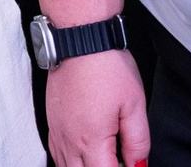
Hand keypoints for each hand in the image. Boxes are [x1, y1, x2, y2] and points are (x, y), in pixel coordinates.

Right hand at [44, 49, 149, 166]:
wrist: (80, 37)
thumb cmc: (107, 65)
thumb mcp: (134, 105)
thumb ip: (138, 142)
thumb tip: (138, 165)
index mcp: (91, 140)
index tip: (131, 165)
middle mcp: (69, 140)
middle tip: (119, 160)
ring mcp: (57, 131)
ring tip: (105, 158)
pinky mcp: (51, 121)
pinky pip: (56, 154)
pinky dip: (70, 161)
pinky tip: (84, 155)